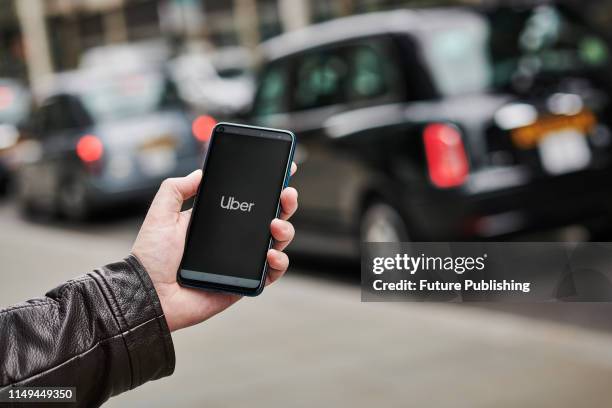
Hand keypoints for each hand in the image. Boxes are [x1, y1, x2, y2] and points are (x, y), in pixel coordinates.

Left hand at [132, 163, 297, 330]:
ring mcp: (242, 260)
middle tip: (287, 194)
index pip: (249, 199)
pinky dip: (279, 263)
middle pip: (270, 217)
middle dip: (285, 203)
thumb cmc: (151, 257)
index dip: (268, 186)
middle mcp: (233, 239)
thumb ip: (176, 188)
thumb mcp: (161, 214)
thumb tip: (200, 173)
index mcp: (217, 221)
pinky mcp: (245, 282)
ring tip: (276, 225)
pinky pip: (272, 273)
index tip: (282, 170)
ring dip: (285, 230)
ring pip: (276, 242)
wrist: (150, 293)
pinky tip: (270, 255)